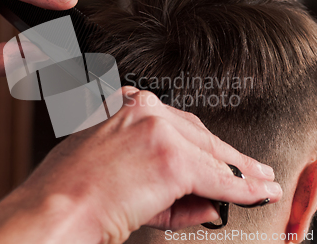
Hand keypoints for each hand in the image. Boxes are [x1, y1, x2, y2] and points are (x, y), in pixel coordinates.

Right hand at [0, 87, 281, 243]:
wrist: (55, 210)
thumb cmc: (70, 192)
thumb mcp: (114, 173)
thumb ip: (163, 185)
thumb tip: (206, 200)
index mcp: (128, 108)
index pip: (178, 125)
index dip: (204, 144)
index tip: (219, 155)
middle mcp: (145, 111)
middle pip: (201, 136)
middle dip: (229, 158)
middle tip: (254, 171)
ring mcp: (160, 132)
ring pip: (212, 156)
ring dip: (241, 173)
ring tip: (261, 184)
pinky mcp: (173, 160)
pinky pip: (217, 178)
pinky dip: (242, 189)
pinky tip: (257, 192)